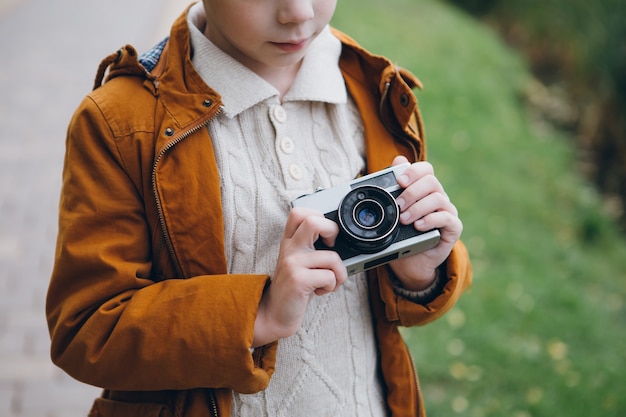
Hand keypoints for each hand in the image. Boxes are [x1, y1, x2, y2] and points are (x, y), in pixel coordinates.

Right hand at [252, 207, 346, 346]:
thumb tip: (339, 238)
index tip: (325, 235)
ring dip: (340, 273)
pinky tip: (320, 291)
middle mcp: (289, 248)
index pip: (299, 213)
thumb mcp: (298, 262)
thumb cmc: (294, 288)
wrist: (276, 314)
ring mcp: (292, 263)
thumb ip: (311, 247)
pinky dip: (332, 286)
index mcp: (290, 241)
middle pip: (313, 221)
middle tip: (332, 247)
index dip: (318, 216)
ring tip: (329, 281)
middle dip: (332, 231)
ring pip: (332, 256)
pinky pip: (330, 277)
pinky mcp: (298, 280)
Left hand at [389, 156, 462, 290]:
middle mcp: (438, 197)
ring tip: (403, 220)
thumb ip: (395, 188)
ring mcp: (447, 212)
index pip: (425, 170)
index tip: (399, 181)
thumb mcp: (393, 213)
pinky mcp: (453, 228)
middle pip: (431, 182)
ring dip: (418, 208)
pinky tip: (418, 226)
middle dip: (412, 192)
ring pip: (438, 199)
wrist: (410, 262)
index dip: (414, 171)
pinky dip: (430, 220)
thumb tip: (397, 160)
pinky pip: (447, 218)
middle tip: (398, 205)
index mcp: (424, 190)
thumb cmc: (402, 235)